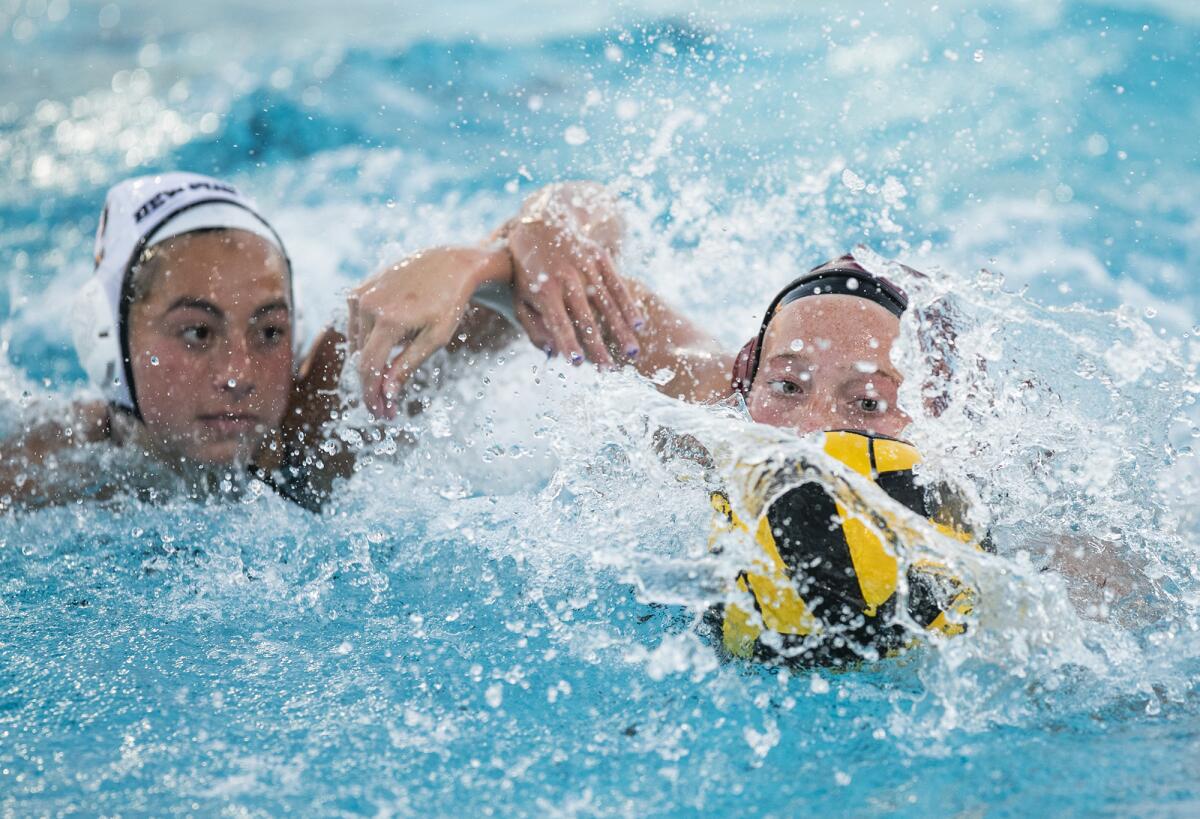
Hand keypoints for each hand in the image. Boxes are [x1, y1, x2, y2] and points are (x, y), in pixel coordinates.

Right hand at [348, 247, 498, 418]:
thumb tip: (386, 393)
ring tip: (392, 374)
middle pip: (361, 359)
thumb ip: (407, 366)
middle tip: (389, 407)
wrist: (448, 264)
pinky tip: (388, 344)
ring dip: (371, 363)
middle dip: (373, 385)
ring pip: (357, 345)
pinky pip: (356, 326)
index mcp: (389, 320)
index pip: (368, 368)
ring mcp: (360, 296)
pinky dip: (368, 342)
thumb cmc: (448, 303)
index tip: (380, 413)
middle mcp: (367, 306)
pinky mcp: (357, 290)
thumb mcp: (435, 338)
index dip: (371, 395)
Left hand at [507, 214, 644, 367]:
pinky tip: (640, 325)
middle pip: (586, 317)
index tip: (577, 363)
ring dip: (621, 330)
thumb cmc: (528, 272)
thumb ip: (533, 327)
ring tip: (633, 354)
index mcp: (545, 290)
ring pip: (607, 303)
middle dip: (598, 345)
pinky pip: (618, 284)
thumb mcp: (521, 298)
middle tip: (610, 369)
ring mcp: (586, 266)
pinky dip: (629, 305)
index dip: (568, 342)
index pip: (558, 322)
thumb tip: (552, 354)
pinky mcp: (600, 257)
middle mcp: (567, 277)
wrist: (540, 225)